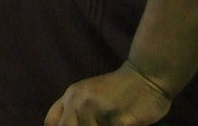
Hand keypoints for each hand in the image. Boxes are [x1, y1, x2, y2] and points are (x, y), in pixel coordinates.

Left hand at [44, 61, 171, 125]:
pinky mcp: (119, 120)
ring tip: (110, 122)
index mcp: (71, 96)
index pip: (51, 122)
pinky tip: (121, 124)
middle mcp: (79, 101)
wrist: (146, 77)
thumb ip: (74, 111)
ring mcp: (98, 110)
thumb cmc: (118, 90)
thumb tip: (63, 125)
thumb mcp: (88, 95)